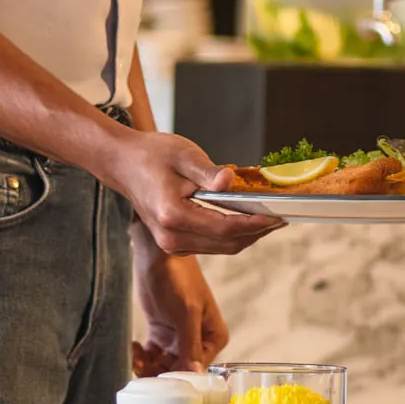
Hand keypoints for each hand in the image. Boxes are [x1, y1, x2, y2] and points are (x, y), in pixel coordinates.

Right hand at [111, 129, 283, 256]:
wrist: (122, 164)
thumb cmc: (151, 155)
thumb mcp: (183, 155)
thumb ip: (209, 172)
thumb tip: (231, 181)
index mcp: (173, 216)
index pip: (225, 227)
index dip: (255, 224)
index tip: (278, 217)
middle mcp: (171, 237)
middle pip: (227, 244)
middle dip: (257, 232)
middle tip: (281, 218)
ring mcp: (171, 243)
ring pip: (221, 248)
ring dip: (247, 236)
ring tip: (269, 218)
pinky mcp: (174, 242)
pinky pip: (211, 244)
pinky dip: (232, 234)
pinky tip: (246, 219)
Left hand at [133, 249, 227, 374]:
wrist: (156, 256)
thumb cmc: (179, 277)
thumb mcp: (187, 312)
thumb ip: (190, 344)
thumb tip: (195, 373)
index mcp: (214, 336)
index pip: (197, 369)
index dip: (178, 377)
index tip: (159, 380)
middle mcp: (199, 340)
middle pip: (178, 370)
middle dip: (159, 373)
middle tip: (142, 367)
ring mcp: (178, 337)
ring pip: (163, 365)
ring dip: (148, 366)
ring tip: (136, 357)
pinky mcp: (161, 333)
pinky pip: (151, 355)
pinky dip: (141, 357)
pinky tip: (134, 349)